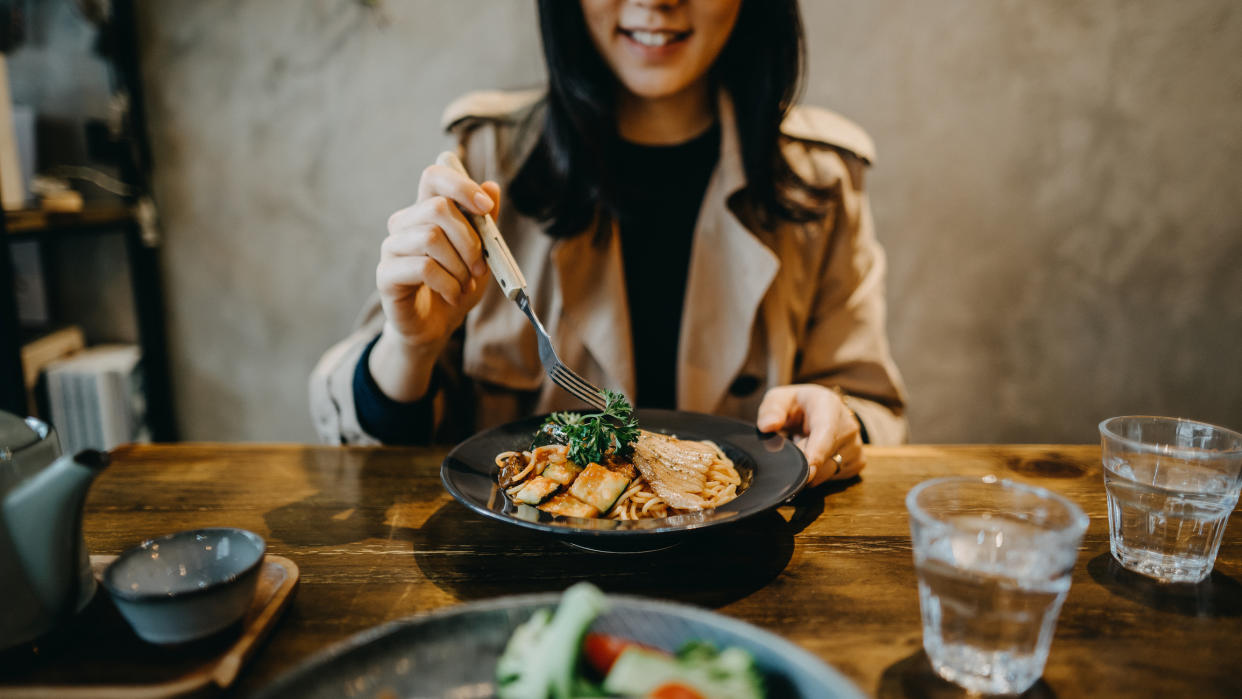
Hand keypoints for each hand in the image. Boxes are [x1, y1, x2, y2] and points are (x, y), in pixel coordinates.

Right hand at [369, 163, 499, 400]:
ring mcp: (392, 248)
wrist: (436, 327)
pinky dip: (448, 284)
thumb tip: (493, 186)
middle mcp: (404, 224)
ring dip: (459, 265)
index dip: (461, 185)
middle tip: (479, 266)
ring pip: (431, 237)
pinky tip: (453, 295)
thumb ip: (486, 224)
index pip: (433, 176)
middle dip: (469, 238)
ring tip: (465, 284)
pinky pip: (422, 267)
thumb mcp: (480, 255)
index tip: (486, 207)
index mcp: (426, 212)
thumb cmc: (456, 286)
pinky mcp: (386, 275)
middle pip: (437, 207)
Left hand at [756, 384, 864, 485]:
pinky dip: (820, 474)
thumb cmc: (797, 405)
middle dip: (802, 462)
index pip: (826, 431)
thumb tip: (768, 426)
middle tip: (791, 446)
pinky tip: (815, 457)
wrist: (821, 410)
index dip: (817, 451)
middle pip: (825, 458)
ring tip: (803, 447)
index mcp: (828, 405)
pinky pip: (834, 478)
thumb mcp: (779, 399)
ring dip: (810, 468)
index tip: (809, 469)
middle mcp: (848, 425)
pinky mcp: (858, 462)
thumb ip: (771, 410)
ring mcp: (856, 445)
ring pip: (828, 472)